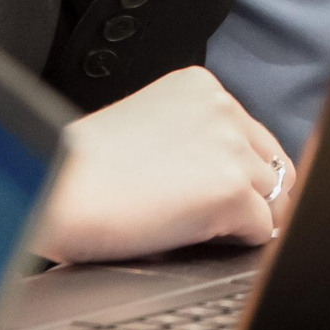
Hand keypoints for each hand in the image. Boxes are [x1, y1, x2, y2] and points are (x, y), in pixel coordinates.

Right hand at [27, 67, 296, 262]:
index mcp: (199, 87)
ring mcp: (230, 148)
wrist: (56, 190)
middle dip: (254, 195)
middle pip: (271, 164)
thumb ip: (189, 137)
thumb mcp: (145, 127)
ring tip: (205, 233)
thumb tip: (219, 175)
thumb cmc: (81, 169)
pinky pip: (262, 230)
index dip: (241, 171)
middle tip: (221, 223)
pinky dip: (240, 243)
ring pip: (273, 197)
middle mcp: (222, 108)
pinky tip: (202, 241)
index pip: (250, 134)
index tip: (222, 194)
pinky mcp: (231, 191)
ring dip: (247, 219)